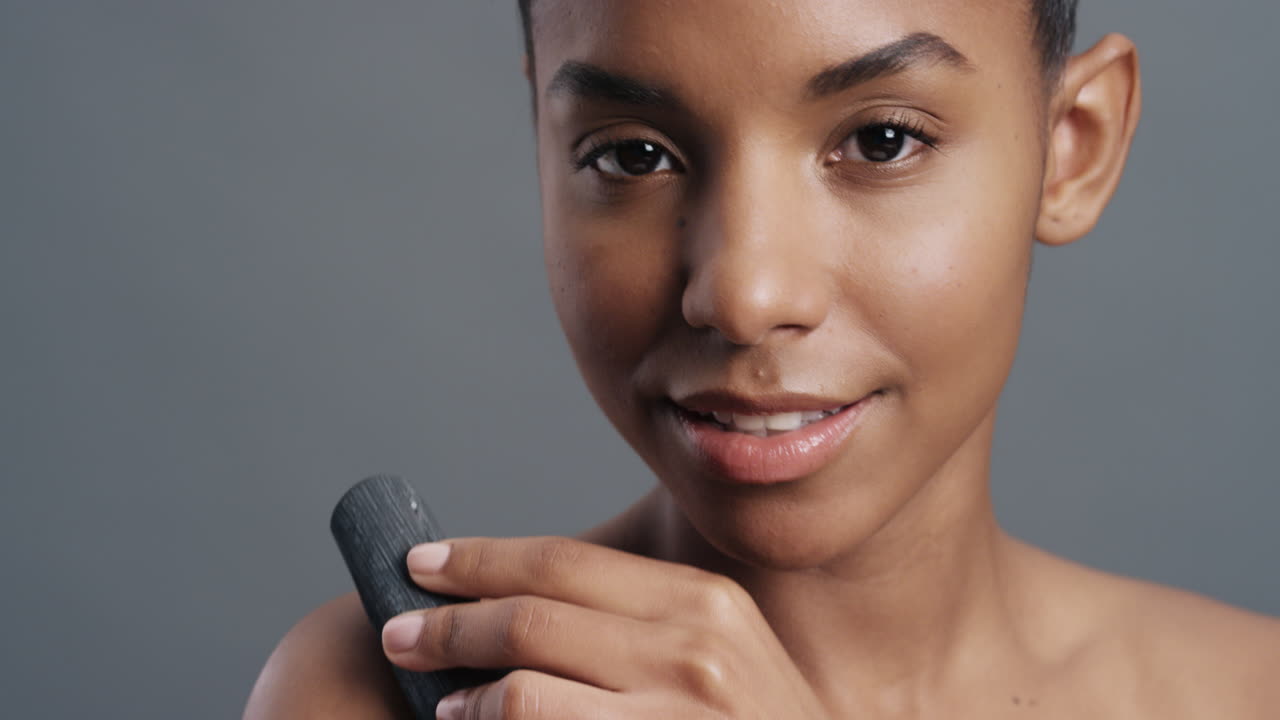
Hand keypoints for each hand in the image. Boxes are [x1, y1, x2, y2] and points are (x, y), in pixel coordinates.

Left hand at [380, 536, 830, 719]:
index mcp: (704, 603)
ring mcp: (673, 719)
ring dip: (460, 691)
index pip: (565, 562)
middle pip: (531, 617)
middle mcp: (692, 651)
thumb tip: (534, 596)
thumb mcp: (726, 654)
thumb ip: (646, 619)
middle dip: (448, 621)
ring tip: (438, 700)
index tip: (425, 561)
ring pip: (521, 690)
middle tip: (397, 630)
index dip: (483, 558)